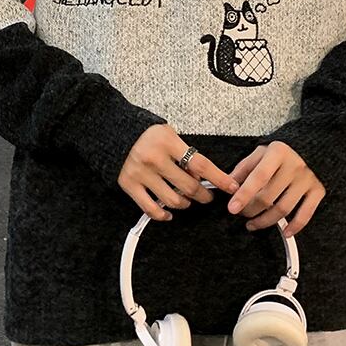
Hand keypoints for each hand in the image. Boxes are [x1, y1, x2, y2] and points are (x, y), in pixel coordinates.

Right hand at [118, 124, 240, 221]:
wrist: (113, 131)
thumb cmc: (147, 134)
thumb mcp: (169, 134)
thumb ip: (185, 153)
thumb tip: (202, 177)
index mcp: (168, 142)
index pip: (201, 165)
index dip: (219, 179)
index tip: (231, 187)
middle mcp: (154, 158)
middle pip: (189, 186)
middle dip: (203, 195)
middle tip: (207, 197)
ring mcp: (141, 173)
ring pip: (172, 200)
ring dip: (185, 204)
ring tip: (187, 200)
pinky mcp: (128, 184)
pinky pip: (150, 208)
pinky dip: (163, 214)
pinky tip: (169, 213)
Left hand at [226, 141, 325, 236]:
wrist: (311, 146)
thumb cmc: (280, 152)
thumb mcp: (259, 153)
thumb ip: (243, 169)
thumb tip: (227, 186)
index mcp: (277, 152)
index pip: (258, 177)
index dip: (244, 195)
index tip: (232, 208)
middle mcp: (294, 165)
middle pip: (269, 197)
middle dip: (250, 210)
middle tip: (241, 213)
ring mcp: (307, 179)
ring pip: (283, 209)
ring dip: (265, 221)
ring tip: (252, 224)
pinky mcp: (318, 190)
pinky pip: (305, 214)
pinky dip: (294, 226)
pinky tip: (284, 232)